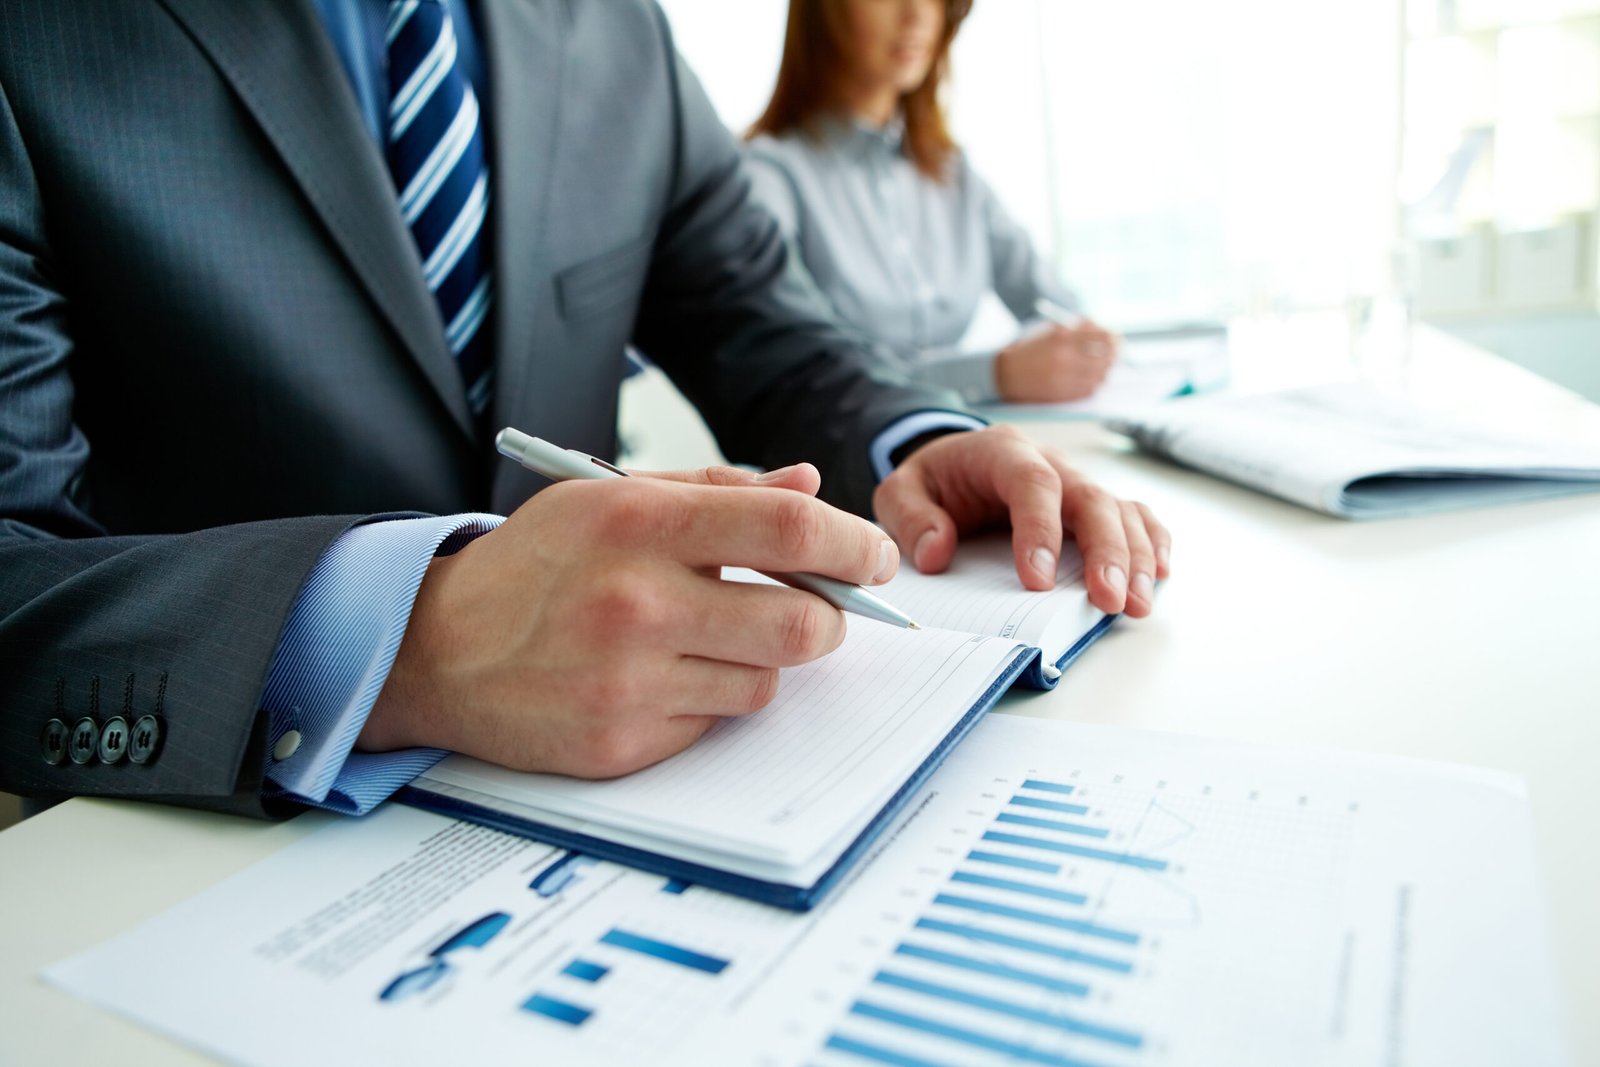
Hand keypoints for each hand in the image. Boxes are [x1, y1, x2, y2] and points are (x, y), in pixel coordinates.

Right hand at [359, 463, 898, 776]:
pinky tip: (664, 675)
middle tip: (820, 607)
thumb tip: (807, 482)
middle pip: (804, 623)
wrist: (434, 649)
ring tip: (714, 636)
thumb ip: (716, 488)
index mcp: (639, 521)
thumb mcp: (608, 495)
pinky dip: (709, 698)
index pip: (790, 531)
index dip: (854, 543)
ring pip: (766, 680)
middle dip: (832, 616)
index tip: (872, 554)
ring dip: (762, 659)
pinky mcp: (620, 742)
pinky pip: (713, 723)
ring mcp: (629, 681)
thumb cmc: (532, 565)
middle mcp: (637, 601)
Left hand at [872, 425, 1169, 616]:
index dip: (1040, 529)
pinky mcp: (1091, 503)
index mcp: (1002, 451)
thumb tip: (936, 553)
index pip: (1031, 482)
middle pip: (1090, 498)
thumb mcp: (900, 491)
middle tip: (1108, 601)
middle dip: (1105, 551)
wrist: (954, 462)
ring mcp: (1076, 483)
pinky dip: (1150, 542)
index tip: (1038, 581)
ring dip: (1134, 557)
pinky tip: (1158, 574)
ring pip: (1119, 510)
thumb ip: (910, 517)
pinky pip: (1134, 514)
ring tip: (1135, 604)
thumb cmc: (934, 480)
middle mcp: (1050, 463)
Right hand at [994, 320, 1117, 402]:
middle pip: (1105, 358)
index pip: (1101, 337)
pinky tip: (1090, 378)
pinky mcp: (1062, 393)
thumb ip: (1078, 328)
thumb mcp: (1051, 331)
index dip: (1113, 338)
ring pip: (1100, 376)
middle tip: (1114, 354)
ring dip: (1104, 371)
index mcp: (1062, 337)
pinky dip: (1094, 384)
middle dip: (1113, 356)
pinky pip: (1089, 390)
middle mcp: (1065, 357)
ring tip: (1101, 367)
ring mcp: (1064, 377)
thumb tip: (1105, 331)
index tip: (1116, 339)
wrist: (1006, 373)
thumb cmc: (1031, 349)